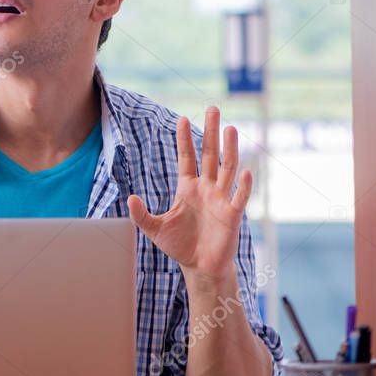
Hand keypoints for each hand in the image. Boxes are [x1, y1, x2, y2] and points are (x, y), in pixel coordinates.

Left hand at [126, 107, 251, 290]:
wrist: (200, 267)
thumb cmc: (180, 245)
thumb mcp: (155, 229)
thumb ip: (141, 214)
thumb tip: (131, 198)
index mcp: (188, 188)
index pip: (186, 157)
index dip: (184, 139)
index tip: (182, 118)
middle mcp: (207, 188)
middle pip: (210, 154)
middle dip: (211, 132)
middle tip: (213, 108)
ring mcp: (221, 199)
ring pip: (227, 168)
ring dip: (230, 149)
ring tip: (231, 128)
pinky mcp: (232, 215)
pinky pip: (238, 197)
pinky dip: (242, 185)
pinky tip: (244, 171)